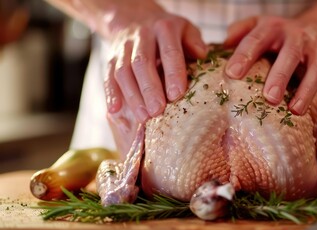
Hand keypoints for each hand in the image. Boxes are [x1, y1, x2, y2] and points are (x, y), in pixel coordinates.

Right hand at [103, 2, 206, 122]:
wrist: (135, 18)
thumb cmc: (168, 32)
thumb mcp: (186, 29)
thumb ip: (194, 42)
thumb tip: (201, 54)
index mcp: (164, 29)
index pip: (169, 52)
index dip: (172, 73)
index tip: (176, 95)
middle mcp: (142, 36)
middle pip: (142, 63)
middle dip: (150, 89)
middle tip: (157, 111)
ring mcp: (123, 47)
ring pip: (123, 72)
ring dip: (133, 96)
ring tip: (143, 117)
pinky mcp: (111, 58)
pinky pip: (108, 76)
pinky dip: (111, 94)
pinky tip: (115, 111)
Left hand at [224, 16, 316, 115]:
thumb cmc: (281, 35)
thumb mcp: (259, 25)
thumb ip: (240, 32)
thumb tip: (220, 46)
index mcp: (273, 29)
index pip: (256, 40)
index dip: (244, 55)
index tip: (232, 74)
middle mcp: (297, 37)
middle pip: (289, 55)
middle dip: (280, 76)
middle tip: (269, 98)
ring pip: (314, 70)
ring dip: (306, 90)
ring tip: (295, 110)